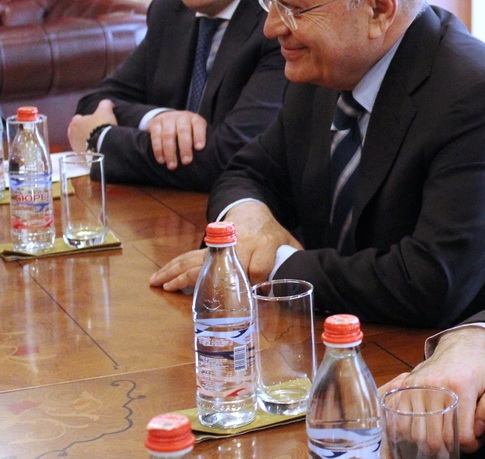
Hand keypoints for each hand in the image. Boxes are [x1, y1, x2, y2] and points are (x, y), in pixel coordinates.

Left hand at [67, 99, 117, 151]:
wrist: (104, 144)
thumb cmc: (102, 125)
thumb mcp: (105, 111)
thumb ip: (105, 105)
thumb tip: (107, 102)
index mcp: (75, 122)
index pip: (77, 118)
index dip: (85, 118)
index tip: (94, 120)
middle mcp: (72, 134)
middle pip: (76, 130)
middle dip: (82, 130)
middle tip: (94, 130)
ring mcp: (75, 146)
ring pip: (78, 140)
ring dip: (85, 139)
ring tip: (95, 140)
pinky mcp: (81, 155)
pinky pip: (84, 150)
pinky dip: (88, 148)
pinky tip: (96, 147)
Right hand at [146, 110, 208, 169]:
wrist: (167, 118)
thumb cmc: (187, 131)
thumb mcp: (196, 131)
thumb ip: (199, 141)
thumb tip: (204, 158)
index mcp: (194, 119)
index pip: (198, 125)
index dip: (199, 136)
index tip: (199, 148)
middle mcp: (181, 116)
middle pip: (183, 131)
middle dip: (185, 147)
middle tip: (186, 162)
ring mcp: (167, 118)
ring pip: (168, 135)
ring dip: (170, 152)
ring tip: (172, 166)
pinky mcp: (154, 123)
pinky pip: (156, 137)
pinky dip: (158, 150)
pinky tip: (161, 160)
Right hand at [148, 201, 300, 290]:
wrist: (253, 209)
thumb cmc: (272, 233)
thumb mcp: (287, 243)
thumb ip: (293, 260)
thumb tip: (303, 280)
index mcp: (264, 243)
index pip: (260, 265)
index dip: (258, 280)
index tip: (255, 292)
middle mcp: (240, 244)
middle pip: (224, 264)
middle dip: (210, 281)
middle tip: (200, 295)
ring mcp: (221, 245)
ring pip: (198, 259)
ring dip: (177, 273)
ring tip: (160, 285)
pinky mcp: (209, 247)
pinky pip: (190, 257)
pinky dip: (174, 268)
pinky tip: (161, 279)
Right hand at [381, 327, 484, 453]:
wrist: (460, 346)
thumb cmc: (481, 368)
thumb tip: (477, 430)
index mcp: (461, 385)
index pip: (461, 434)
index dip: (470, 445)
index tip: (474, 440)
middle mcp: (435, 386)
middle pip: (435, 438)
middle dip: (450, 446)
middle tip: (459, 437)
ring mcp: (417, 387)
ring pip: (417, 435)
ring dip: (430, 442)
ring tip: (444, 433)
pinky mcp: (405, 388)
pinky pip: (402, 424)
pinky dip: (413, 434)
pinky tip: (428, 428)